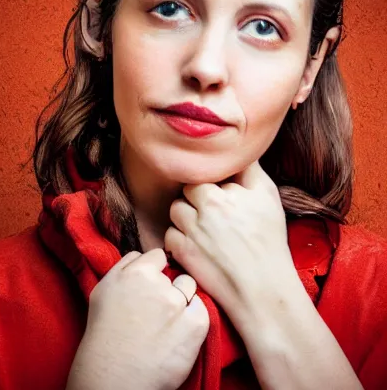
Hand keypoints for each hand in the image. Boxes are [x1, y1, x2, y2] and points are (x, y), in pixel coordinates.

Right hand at [66, 249, 209, 389]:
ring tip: (166, 322)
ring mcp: (177, 304)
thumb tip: (142, 255)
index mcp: (136, 272)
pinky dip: (193, 318)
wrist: (113, 375)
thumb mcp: (104, 288)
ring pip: (189, 288)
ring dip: (182, 300)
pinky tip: (177, 333)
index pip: (157, 255)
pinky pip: (202, 309)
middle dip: (168, 286)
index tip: (151, 285)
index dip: (155, 269)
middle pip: (175, 274)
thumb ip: (125, 266)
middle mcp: (158, 284)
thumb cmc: (104, 333)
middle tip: (155, 309)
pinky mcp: (195, 325)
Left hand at [165, 160, 296, 328]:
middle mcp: (204, 209)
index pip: (203, 172)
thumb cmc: (269, 240)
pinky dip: (179, 238)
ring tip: (204, 228)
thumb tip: (236, 150)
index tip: (219, 192)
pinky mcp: (181, 251)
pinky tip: (196, 245)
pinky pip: (169, 234)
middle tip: (212, 212)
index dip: (211, 181)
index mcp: (222, 194)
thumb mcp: (268, 196)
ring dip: (185, 216)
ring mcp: (190, 231)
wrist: (263, 288)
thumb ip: (249, 168)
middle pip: (187, 190)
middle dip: (197, 197)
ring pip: (175, 209)